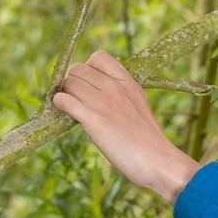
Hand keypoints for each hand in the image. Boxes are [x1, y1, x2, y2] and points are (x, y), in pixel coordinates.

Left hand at [53, 50, 199, 202]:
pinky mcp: (93, 119)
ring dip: (65, 96)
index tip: (90, 86)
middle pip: (77, 69)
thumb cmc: (148, 141)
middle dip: (73, 84)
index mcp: (127, 82)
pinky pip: (64, 100)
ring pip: (68, 83)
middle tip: (78, 102)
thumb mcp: (138, 106)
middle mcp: (114, 87)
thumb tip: (99, 95)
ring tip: (74, 111)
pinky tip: (68, 116)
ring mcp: (104, 102)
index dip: (88, 69)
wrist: (157, 160)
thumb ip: (121, 95)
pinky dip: (60, 106)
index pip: (98, 57)